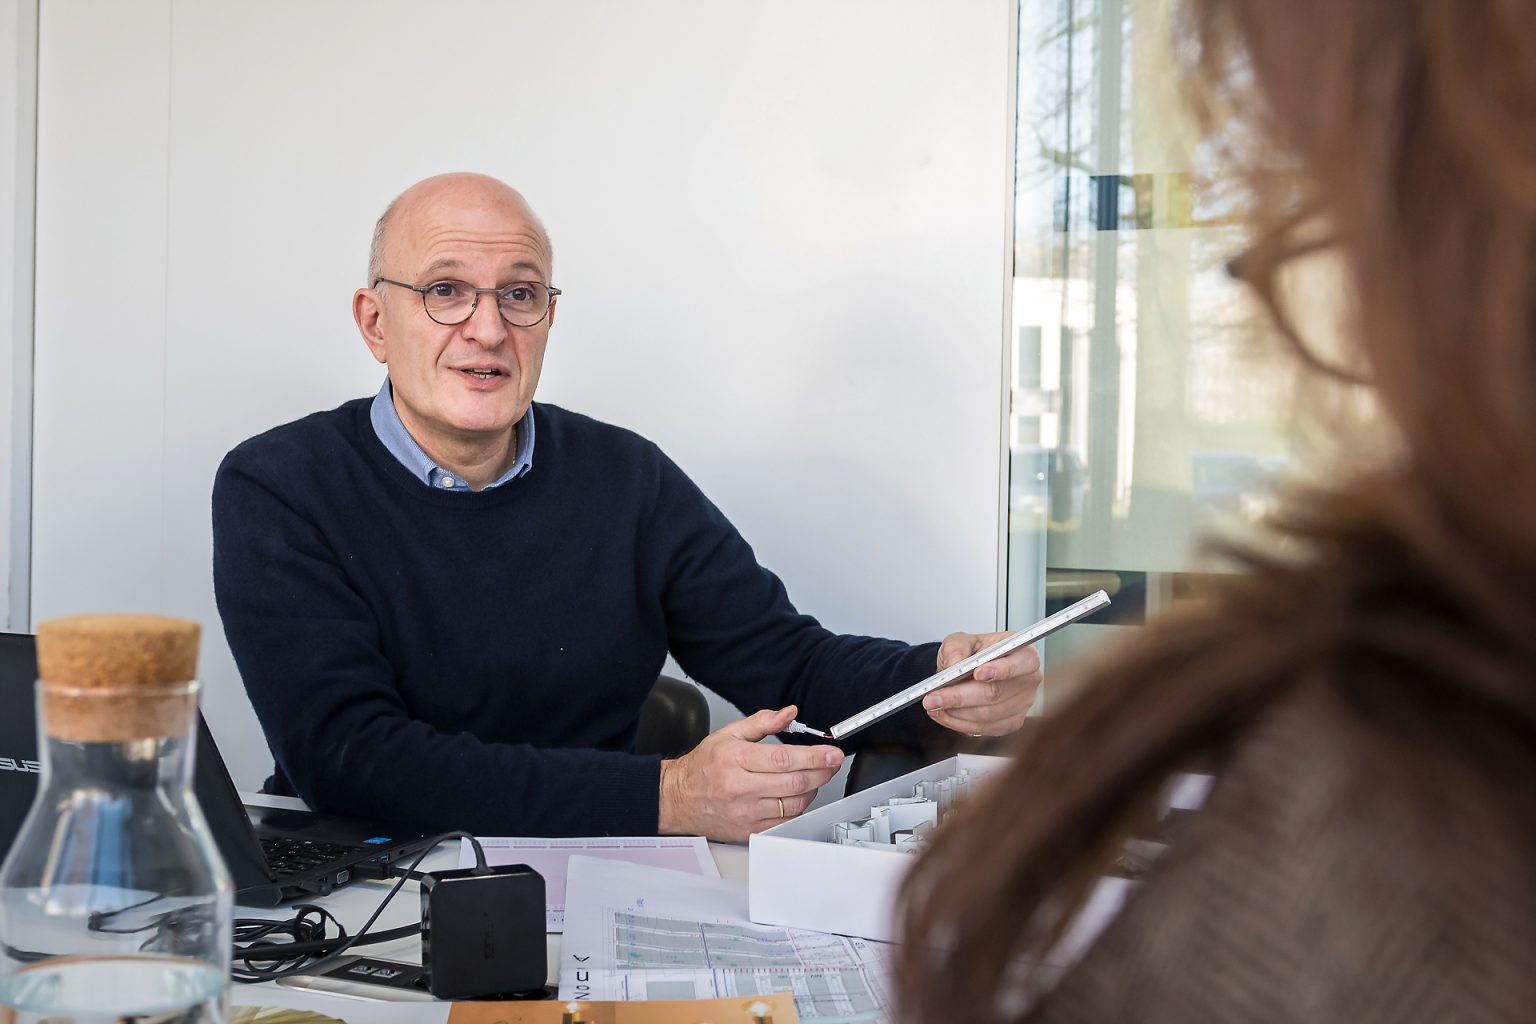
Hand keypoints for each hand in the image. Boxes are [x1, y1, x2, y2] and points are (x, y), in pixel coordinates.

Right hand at [657, 705, 843, 840]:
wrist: (677, 799)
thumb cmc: (701, 767)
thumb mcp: (727, 734)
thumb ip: (761, 722)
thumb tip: (788, 714)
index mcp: (736, 760)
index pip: (784, 759)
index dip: (814, 756)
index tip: (832, 752)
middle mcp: (741, 788)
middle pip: (795, 782)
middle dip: (822, 771)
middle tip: (833, 762)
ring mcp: (746, 813)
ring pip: (794, 804)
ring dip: (813, 789)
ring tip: (815, 776)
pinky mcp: (748, 830)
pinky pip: (784, 821)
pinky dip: (798, 808)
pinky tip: (798, 795)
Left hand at [921, 633, 1041, 736]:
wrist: (969, 671)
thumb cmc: (974, 654)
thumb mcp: (961, 640)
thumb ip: (956, 647)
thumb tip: (955, 664)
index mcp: (1024, 653)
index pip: (1024, 662)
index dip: (1002, 669)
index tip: (978, 673)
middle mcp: (1028, 680)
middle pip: (996, 693)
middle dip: (961, 696)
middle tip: (934, 697)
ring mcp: (1022, 704)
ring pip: (987, 715)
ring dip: (955, 712)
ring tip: (933, 704)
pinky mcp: (1011, 723)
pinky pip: (984, 728)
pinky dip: (958, 722)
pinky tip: (943, 713)